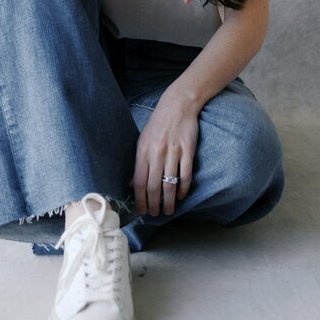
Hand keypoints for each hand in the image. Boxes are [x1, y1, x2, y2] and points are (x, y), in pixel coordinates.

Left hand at [129, 90, 198, 215]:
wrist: (177, 105)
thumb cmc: (158, 124)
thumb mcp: (142, 140)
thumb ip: (138, 163)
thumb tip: (132, 185)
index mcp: (143, 151)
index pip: (139, 182)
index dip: (140, 200)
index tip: (141, 211)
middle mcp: (157, 153)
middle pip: (154, 186)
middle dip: (154, 205)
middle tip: (155, 214)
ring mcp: (173, 152)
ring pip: (170, 184)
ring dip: (169, 201)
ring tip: (169, 210)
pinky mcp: (188, 150)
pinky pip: (185, 175)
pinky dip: (183, 188)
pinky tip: (181, 195)